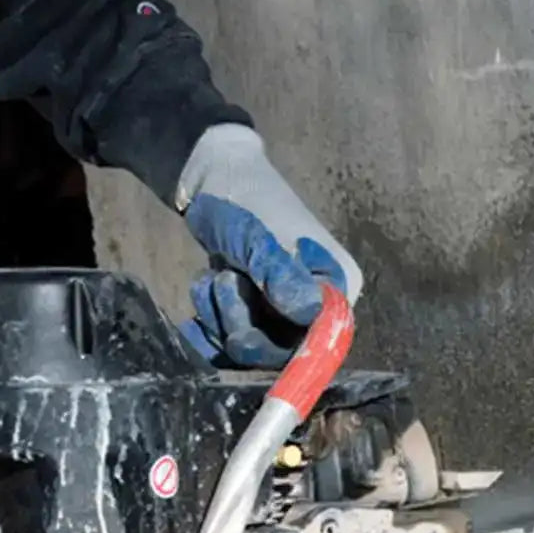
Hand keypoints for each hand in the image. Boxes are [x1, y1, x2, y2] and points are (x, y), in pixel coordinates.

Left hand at [176, 125, 362, 367]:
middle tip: (223, 280)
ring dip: (221, 318)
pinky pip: (233, 348)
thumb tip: (309, 315)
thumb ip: (282, 278)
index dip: (284, 340)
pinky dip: (210, 333)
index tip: (249, 309)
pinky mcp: (257, 319)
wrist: (214, 181)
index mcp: (339, 285)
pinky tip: (195, 316)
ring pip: (252, 350)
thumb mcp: (261, 240)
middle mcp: (319, 308)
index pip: (320, 338)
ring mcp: (285, 316)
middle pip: (281, 351)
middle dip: (242, 323)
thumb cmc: (246, 202)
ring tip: (211, 278)